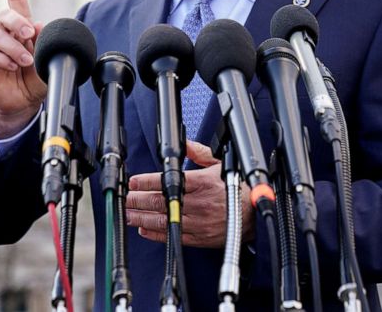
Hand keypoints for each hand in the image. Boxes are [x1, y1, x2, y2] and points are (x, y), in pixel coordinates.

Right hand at [0, 0, 46, 137]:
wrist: (26, 104)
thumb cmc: (37, 78)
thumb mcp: (49, 59)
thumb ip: (46, 42)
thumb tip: (38, 24)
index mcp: (22, 28)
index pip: (16, 1)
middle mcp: (5, 34)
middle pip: (4, 15)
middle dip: (17, 21)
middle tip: (29, 34)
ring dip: (15, 48)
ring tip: (26, 62)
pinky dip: (3, 59)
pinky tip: (14, 66)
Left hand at [126, 141, 253, 246]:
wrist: (254, 214)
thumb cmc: (237, 187)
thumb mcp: (219, 164)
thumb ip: (199, 153)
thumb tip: (184, 144)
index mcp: (202, 183)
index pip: (168, 181)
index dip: (147, 182)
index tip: (135, 181)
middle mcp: (199, 203)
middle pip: (161, 202)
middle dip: (140, 200)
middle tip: (126, 198)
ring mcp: (198, 222)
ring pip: (164, 220)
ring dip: (143, 218)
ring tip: (130, 213)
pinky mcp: (199, 238)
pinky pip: (173, 236)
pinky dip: (156, 234)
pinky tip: (144, 230)